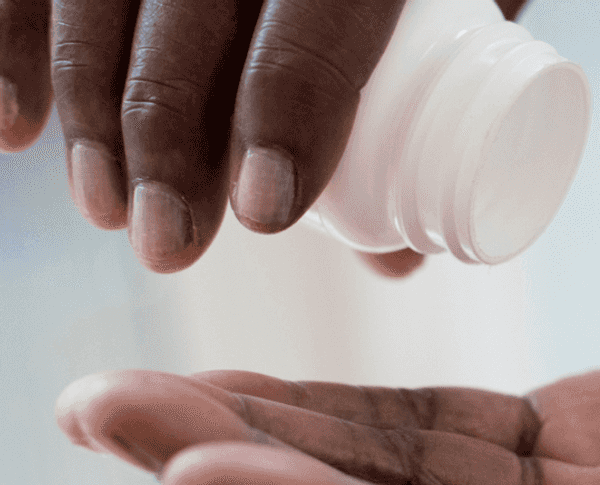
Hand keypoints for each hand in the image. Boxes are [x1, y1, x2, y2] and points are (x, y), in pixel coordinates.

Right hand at [1, 0, 525, 273]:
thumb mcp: (471, 19)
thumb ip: (443, 122)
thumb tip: (394, 261)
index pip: (321, 14)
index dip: (289, 111)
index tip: (264, 214)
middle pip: (195, 7)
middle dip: (169, 135)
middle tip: (171, 244)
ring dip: (93, 107)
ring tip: (106, 211)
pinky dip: (14, 41)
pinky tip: (15, 129)